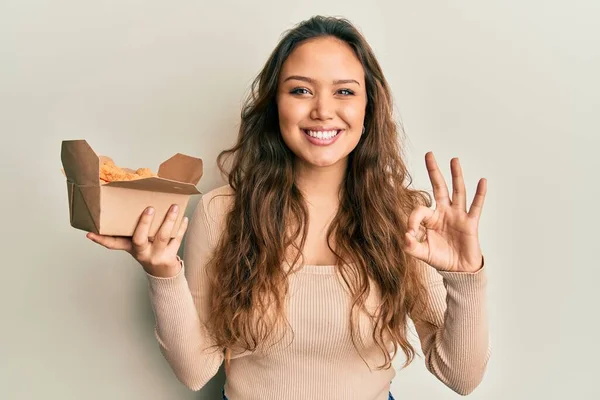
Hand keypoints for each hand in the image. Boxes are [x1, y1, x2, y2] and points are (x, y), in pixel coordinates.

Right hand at [86, 204, 187, 277]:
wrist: (163, 273)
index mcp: (131, 248)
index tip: (90, 233)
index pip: (113, 244)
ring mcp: (156, 255)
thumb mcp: (136, 244)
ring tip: (174, 207)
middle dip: (144, 223)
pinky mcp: (170, 256)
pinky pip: (177, 240)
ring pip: (162, 237)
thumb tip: (131, 205)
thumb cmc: (148, 251)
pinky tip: (184, 217)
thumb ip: (130, 230)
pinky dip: (181, 228)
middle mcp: (142, 253)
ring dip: (169, 221)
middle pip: (140, 239)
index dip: (101, 239)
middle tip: (149, 208)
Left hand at [402, 152, 486, 272]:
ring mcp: (458, 216)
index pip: (420, 210)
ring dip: (456, 176)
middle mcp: (444, 212)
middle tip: (429, 154)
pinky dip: (480, 194)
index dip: (412, 220)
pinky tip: (482, 181)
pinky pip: (476, 206)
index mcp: (430, 219)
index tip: (409, 233)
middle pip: (439, 187)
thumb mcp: (422, 254)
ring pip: (457, 191)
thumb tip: (404, 236)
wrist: (458, 270)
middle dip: (434, 171)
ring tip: (454, 160)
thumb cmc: (440, 259)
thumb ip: (411, 246)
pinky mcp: (470, 222)